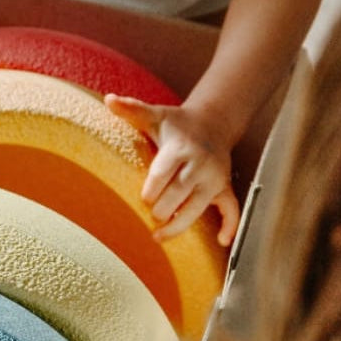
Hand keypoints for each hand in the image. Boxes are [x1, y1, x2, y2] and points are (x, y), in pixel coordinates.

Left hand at [105, 94, 239, 244]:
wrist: (213, 123)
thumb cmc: (177, 124)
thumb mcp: (155, 115)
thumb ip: (132, 109)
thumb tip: (109, 99)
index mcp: (180, 148)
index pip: (164, 172)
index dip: (152, 189)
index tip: (143, 198)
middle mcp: (199, 164)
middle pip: (179, 193)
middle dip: (162, 209)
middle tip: (150, 215)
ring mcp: (214, 178)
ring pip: (198, 207)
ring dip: (179, 226)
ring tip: (158, 237)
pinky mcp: (224, 188)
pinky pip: (231, 209)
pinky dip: (229, 226)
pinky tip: (220, 241)